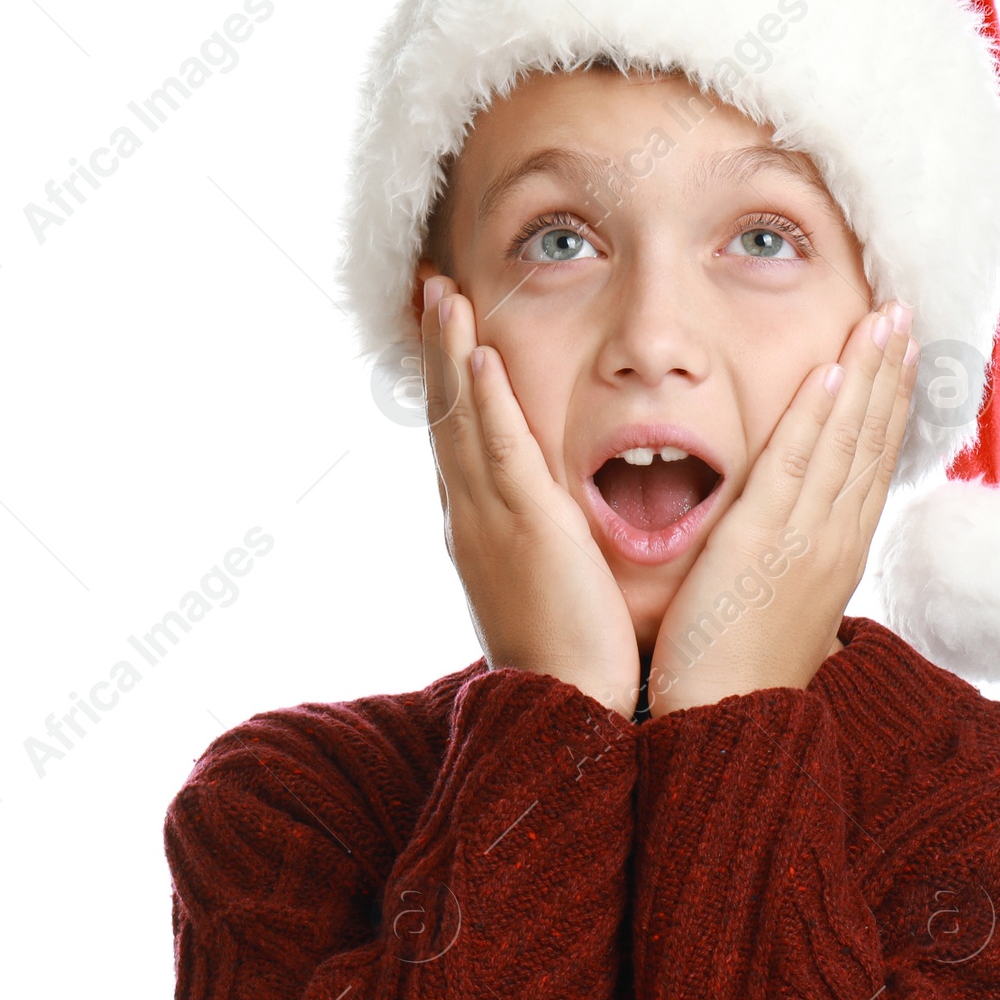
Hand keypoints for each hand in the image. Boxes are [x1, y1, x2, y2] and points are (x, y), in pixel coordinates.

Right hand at [420, 275, 641, 717]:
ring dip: (452, 353)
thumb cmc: (569, 660)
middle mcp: (473, 518)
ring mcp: (492, 521)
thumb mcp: (547, 588)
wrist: (566, 710)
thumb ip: (543, 546)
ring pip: (462, 420)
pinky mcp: (526, 528)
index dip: (449, 384)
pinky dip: (484, 402)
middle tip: (430, 289)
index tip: (447, 333)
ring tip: (443, 294)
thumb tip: (550, 525)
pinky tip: (480, 357)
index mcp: (480, 531)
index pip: (457, 441)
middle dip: (438, 351)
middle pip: (447, 417)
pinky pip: (499, 451)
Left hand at [646, 300, 918, 718]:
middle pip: (872, 443)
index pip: (871, 466)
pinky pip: (796, 467)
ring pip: (846, 443)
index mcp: (837, 556)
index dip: (889, 407)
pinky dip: (816, 418)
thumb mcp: (779, 614)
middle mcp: (834, 542)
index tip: (901, 359)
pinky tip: (831, 375)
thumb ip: (788, 571)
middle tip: (904, 315)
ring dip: (867, 376)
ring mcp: (805, 541)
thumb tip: (788, 555)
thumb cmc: (739, 679)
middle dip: (891, 375)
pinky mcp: (762, 545)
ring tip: (885, 320)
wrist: (729, 727)